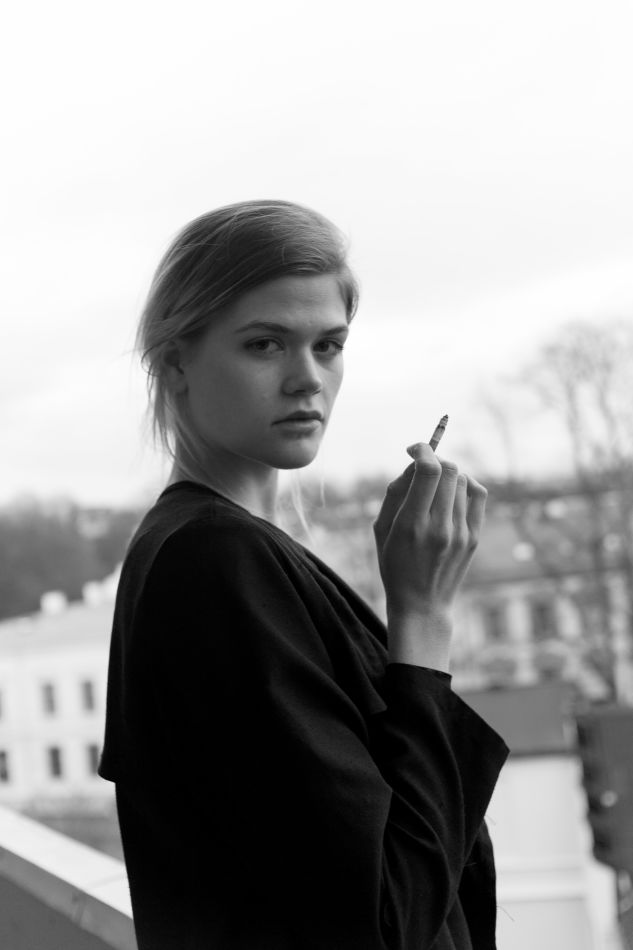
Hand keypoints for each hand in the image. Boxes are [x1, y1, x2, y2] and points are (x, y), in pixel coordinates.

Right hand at [373, 444, 486, 664]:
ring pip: (462, 480)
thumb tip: (413, 464)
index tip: (413, 449)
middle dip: (434, 460)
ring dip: (447, 474)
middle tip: (422, 469)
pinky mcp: (474, 537)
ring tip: (433, 488)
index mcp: (411, 524)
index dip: (422, 450)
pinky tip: (453, 492)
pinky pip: (477, 493)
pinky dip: (465, 484)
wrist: (422, 605)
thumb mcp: (381, 530)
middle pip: (449, 470)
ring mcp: (461, 532)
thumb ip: (395, 493)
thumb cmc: (395, 565)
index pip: (428, 470)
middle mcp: (440, 526)